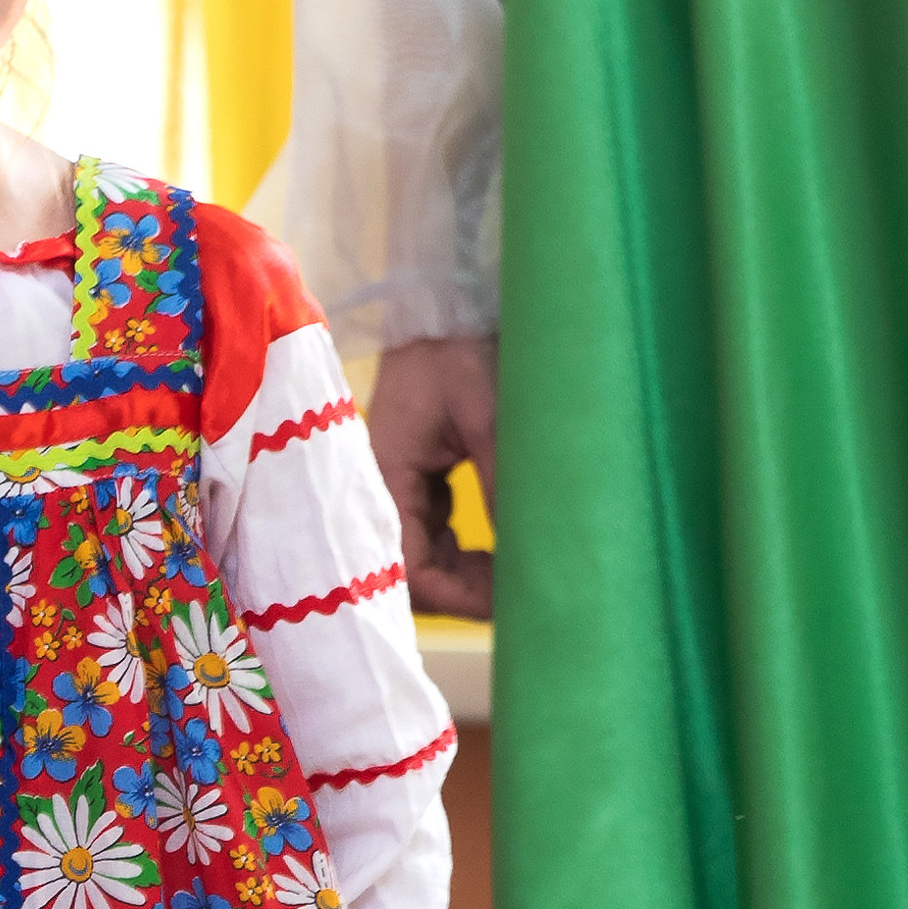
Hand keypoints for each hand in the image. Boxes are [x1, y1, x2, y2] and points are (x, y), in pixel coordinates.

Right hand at [367, 334, 495, 618]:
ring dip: (462, 570)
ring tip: (513, 571)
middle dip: (462, 589)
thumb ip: (501, 483)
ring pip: (420, 552)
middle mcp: (382, 484)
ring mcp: (397, 478)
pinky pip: (429, 529)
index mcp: (386, 472)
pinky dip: (460, 547)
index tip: (509, 601)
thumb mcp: (487, 414)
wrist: (440, 307)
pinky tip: (494, 544)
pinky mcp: (414, 472)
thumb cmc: (457, 351)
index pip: (408, 566)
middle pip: (409, 567)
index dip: (456, 595)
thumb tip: (525, 553)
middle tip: (519, 592)